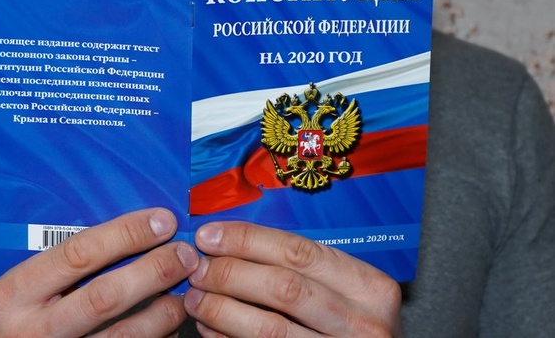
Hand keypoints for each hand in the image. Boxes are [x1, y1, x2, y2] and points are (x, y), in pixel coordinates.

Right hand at [0, 208, 198, 337]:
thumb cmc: (18, 314)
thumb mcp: (23, 284)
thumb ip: (62, 259)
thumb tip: (132, 224)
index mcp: (12, 295)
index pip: (78, 254)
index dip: (126, 235)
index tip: (161, 220)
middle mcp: (33, 330)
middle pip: (106, 296)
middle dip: (154, 270)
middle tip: (184, 252)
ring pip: (125, 335)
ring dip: (165, 308)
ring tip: (185, 286)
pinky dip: (158, 335)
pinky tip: (170, 317)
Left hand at [183, 222, 401, 336]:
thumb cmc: (352, 325)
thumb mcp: (346, 292)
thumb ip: (303, 269)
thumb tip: (232, 243)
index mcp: (369, 286)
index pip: (299, 251)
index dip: (246, 240)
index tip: (209, 236)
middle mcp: (363, 322)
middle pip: (283, 287)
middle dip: (230, 274)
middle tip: (197, 269)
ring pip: (269, 328)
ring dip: (222, 310)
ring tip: (195, 300)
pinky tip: (210, 330)